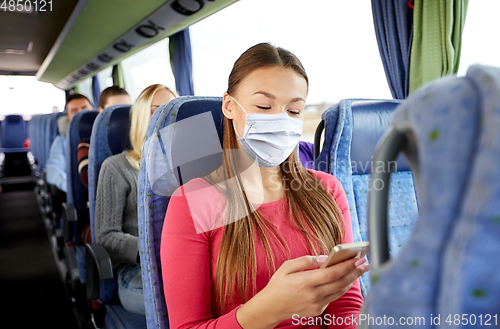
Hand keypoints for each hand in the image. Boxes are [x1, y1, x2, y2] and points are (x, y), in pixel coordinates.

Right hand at [236, 255, 368, 327]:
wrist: (270, 308)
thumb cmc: (278, 285)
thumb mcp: (287, 267)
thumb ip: (306, 261)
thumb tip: (324, 258)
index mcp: (306, 282)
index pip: (333, 273)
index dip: (348, 266)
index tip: (358, 258)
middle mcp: (314, 295)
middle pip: (341, 283)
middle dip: (355, 272)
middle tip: (364, 263)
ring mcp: (317, 305)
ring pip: (339, 291)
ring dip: (351, 280)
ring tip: (358, 271)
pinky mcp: (317, 310)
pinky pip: (333, 298)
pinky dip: (340, 288)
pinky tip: (344, 281)